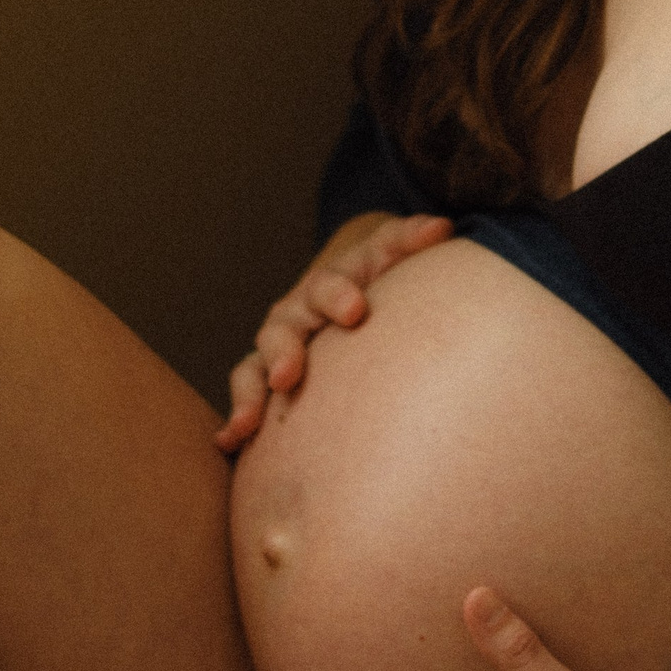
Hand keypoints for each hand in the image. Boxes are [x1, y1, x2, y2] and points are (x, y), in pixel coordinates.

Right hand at [216, 210, 453, 452]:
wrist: (343, 287)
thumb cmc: (373, 274)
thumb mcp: (389, 253)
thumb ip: (411, 239)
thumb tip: (441, 228)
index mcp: (327, 284)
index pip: (329, 286)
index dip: (338, 296)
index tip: (355, 311)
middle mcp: (295, 313)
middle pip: (283, 329)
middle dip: (285, 352)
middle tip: (290, 374)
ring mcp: (277, 345)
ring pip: (256, 365)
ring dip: (252, 393)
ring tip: (249, 423)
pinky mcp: (266, 374)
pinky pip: (246, 393)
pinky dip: (237, 416)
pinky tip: (229, 442)